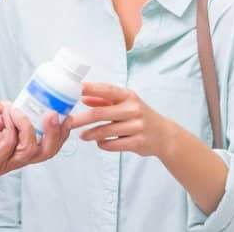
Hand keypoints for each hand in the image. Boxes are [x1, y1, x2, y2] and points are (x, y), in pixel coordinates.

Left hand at [0, 105, 76, 201]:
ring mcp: (4, 164)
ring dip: (25, 125)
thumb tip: (9, 104)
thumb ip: (0, 120)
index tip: (67, 116)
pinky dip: (8, 128)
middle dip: (54, 132)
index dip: (61, 134)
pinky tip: (2, 116)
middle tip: (54, 114)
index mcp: (19, 152)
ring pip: (28, 149)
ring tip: (16, 109)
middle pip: (46, 152)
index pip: (48, 146)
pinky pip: (6, 146)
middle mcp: (15, 160)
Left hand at [63, 82, 191, 157]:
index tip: (74, 90)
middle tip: (69, 122)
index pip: (106, 90)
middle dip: (82, 118)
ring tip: (82, 136)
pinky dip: (103, 144)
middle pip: (100, 113)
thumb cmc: (140, 116)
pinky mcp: (138, 143)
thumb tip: (83, 97)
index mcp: (129, 96)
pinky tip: (100, 143)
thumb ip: (105, 100)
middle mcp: (134, 109)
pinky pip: (113, 144)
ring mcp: (137, 126)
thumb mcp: (126, 104)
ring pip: (105, 131)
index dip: (89, 89)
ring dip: (90, 134)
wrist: (164, 135)